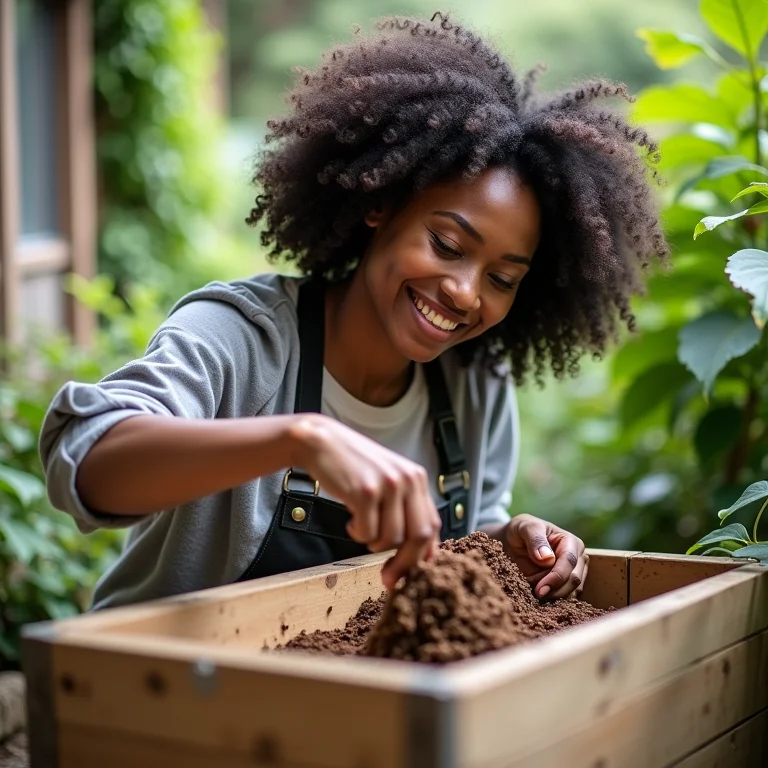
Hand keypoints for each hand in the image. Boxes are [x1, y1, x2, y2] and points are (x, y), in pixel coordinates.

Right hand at [289, 414, 440, 588]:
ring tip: (361, 527)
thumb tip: (417, 553)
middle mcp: (408, 480)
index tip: (411, 573)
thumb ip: (404, 507)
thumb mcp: (388, 480)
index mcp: (417, 478)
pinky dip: (357, 534)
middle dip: (404, 563)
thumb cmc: (353, 466)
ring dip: (373, 543)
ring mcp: (387, 485)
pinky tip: (351, 520)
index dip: (423, 554)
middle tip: (388, 578)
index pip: (432, 525)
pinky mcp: (365, 492)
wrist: (322, 442)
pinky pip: (367, 533)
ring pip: (391, 538)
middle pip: (418, 536)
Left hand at [504, 514, 587, 599]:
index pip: (569, 561)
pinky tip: (537, 596)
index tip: (540, 589)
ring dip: (551, 595)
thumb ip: (535, 539)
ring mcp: (573, 574)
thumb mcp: (525, 527)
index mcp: (571, 542)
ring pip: (570, 592)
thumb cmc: (522, 530)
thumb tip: (548, 559)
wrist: (513, 543)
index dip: (556, 576)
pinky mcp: (567, 586)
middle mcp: (577, 559)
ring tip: (532, 590)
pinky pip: (564, 599)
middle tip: (534, 593)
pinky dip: (550, 600)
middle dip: (553, 589)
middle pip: (573, 580)